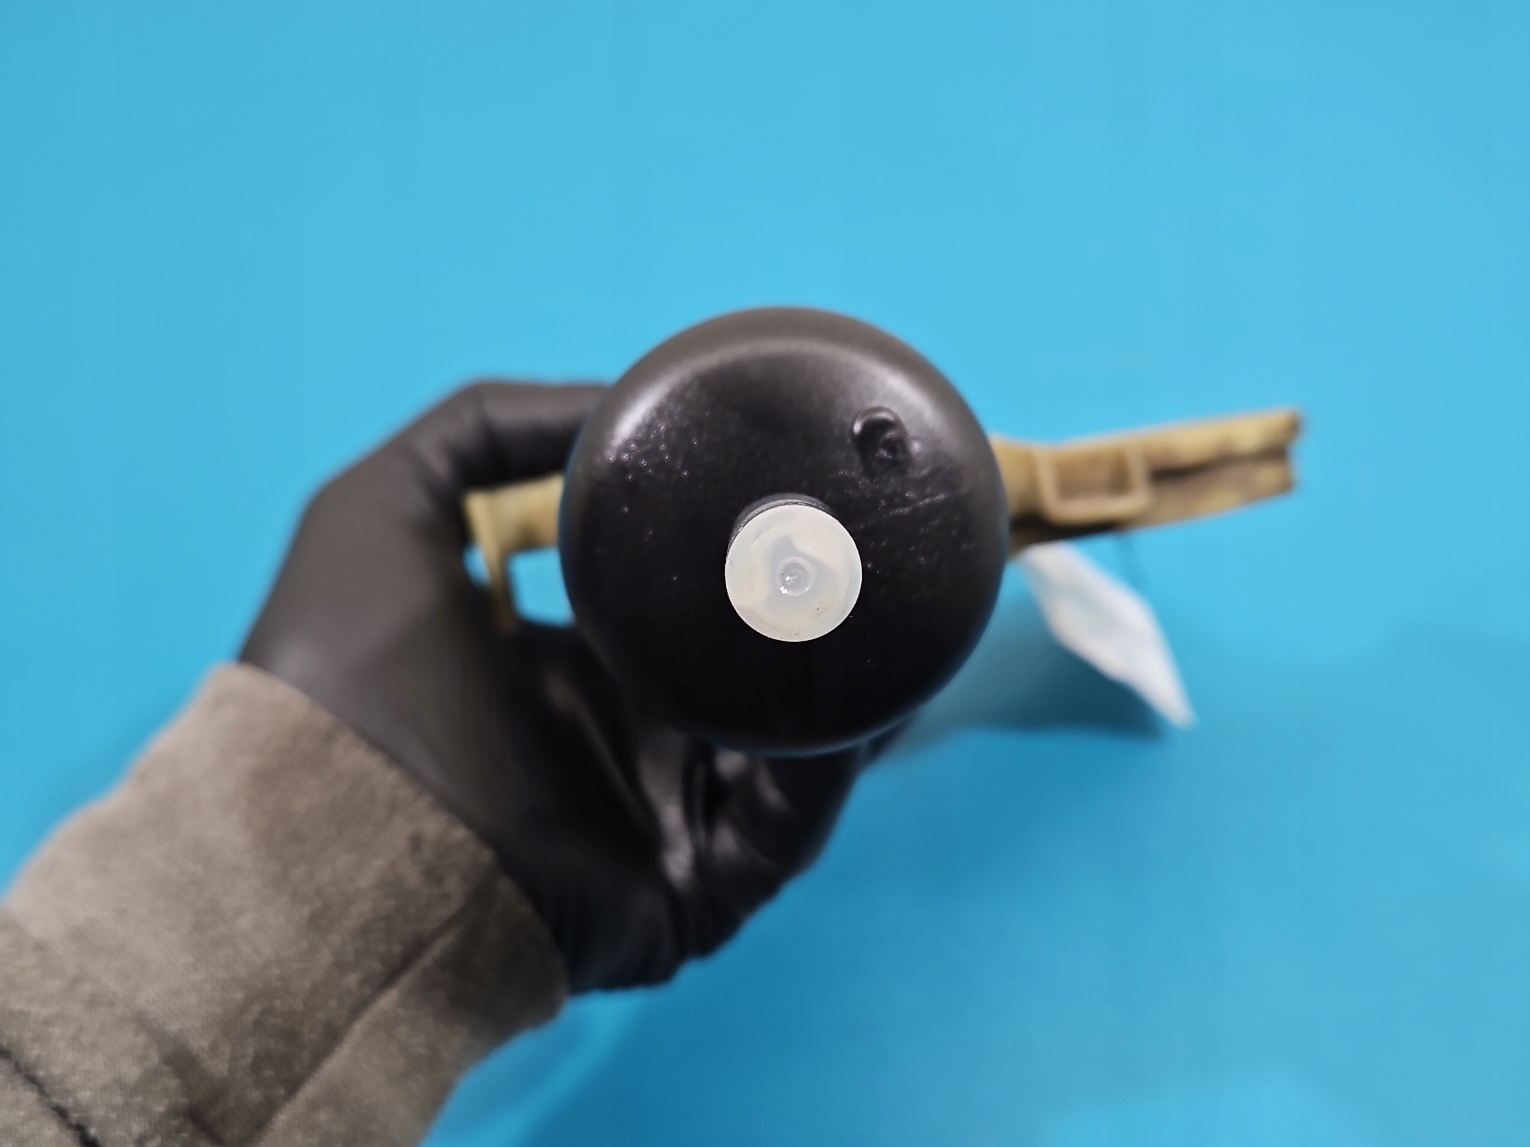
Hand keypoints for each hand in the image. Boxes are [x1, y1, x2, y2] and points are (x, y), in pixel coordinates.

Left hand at [241, 383, 868, 990]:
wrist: (329, 812)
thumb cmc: (340, 670)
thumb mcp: (386, 504)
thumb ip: (486, 427)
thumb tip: (610, 399)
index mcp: (571, 676)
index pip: (685, 622)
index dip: (744, 573)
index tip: (802, 510)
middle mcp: (623, 752)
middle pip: (754, 692)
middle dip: (821, 638)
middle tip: (882, 568)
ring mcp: (660, 826)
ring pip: (791, 765)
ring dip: (847, 700)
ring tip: (900, 626)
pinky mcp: (688, 898)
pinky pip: (785, 834)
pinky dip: (828, 770)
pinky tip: (858, 705)